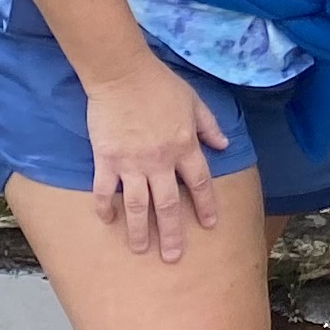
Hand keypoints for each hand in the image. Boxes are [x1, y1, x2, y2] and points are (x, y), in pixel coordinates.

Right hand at [80, 62, 230, 258]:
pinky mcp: (106, 159)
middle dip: (172, 234)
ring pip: (138, 205)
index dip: (206, 206)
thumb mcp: (193, 101)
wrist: (122, 73)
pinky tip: (106, 220)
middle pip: (169, 205)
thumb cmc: (160, 83)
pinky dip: (105, 207)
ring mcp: (132, 163)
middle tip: (173, 257)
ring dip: (139, 230)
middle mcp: (161, 161)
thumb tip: (224, 144)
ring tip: (140, 249)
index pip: (200, 184)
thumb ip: (209, 125)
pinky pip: (105, 190)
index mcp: (185, 146)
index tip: (209, 225)